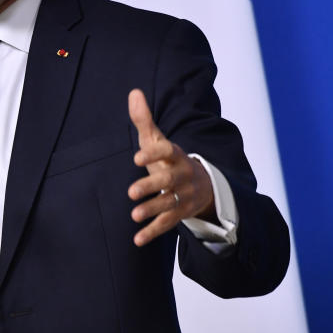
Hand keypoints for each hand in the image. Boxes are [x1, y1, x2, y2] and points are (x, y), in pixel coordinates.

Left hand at [127, 89, 215, 246]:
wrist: (202, 184)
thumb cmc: (169, 159)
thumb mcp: (157, 140)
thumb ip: (144, 119)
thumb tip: (133, 92)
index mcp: (176, 156)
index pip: (167, 151)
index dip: (153, 154)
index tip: (136, 157)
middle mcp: (182, 176)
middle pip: (168, 181)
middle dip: (151, 186)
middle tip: (130, 192)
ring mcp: (183, 196)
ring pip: (169, 204)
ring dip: (152, 210)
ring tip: (134, 215)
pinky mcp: (180, 214)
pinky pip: (167, 224)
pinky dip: (152, 232)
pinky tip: (137, 240)